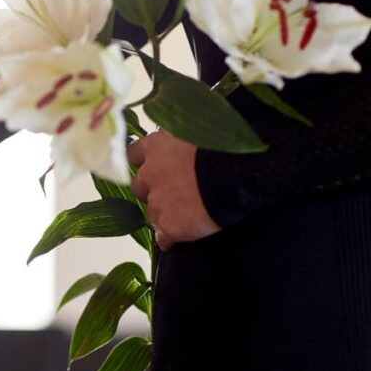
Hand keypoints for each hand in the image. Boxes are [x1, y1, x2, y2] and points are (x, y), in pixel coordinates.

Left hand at [127, 130, 219, 250]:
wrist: (236, 173)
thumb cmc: (223, 145)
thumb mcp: (197, 131)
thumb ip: (180, 140)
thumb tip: (182, 144)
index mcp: (156, 147)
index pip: (134, 154)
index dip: (144, 162)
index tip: (155, 165)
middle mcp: (150, 174)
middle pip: (138, 186)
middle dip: (151, 190)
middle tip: (173, 192)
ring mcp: (157, 202)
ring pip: (151, 214)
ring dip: (162, 215)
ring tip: (183, 216)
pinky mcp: (168, 227)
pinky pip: (163, 238)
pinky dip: (169, 239)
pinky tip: (180, 239)